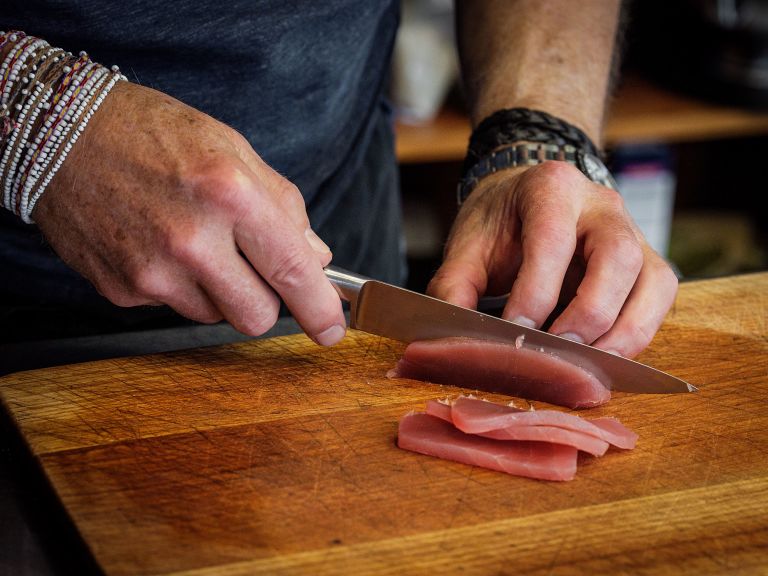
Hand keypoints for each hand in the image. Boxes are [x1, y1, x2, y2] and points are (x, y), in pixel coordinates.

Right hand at [33, 82, 346, 344]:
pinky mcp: (121, 290)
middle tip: (249, 266)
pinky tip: (157, 243)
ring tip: (189, 238)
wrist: (62, 133)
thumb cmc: (152, 133)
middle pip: (256, 316)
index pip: (292, 271)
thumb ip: (283, 207)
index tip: (333, 329)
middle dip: (263, 300)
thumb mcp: (233, 149)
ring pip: (215, 315)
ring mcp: (152, 271)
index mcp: (230, 193)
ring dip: (217, 289)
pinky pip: (173, 306)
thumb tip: (315, 259)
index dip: (320, 309)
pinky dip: (177, 284)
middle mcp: (192, 240)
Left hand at [427, 161, 677, 357]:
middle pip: (617, 256)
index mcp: (551, 188)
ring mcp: (633, 232)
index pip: (552, 239)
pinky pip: (659, 298)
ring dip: (624, 332)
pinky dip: (638, 333)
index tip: (515, 331)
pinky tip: (605, 357)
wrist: (527, 198)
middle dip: (589, 313)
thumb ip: (454, 287)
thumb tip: (452, 340)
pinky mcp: (648, 261)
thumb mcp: (467, 245)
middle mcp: (601, 205)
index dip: (537, 291)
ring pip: (653, 280)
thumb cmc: (499, 222)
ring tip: (587, 366)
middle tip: (558, 352)